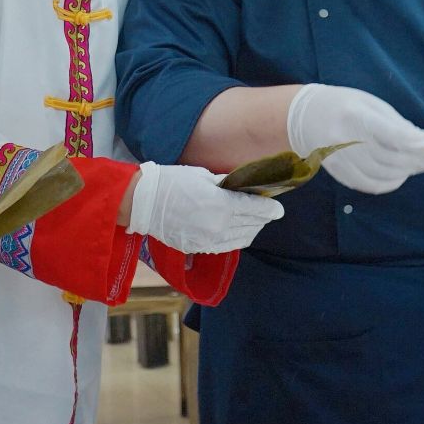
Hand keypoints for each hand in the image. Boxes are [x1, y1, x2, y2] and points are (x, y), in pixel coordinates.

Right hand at [128, 163, 283, 253]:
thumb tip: (243, 187)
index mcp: (222, 205)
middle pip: (252, 226)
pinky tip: (234, 231)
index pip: (256, 210)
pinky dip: (234, 239)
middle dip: (262, 219)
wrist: (145, 202)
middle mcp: (219, 226)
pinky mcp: (199, 248)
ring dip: (250, 230)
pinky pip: (225, 246)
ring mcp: (209, 240)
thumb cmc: (174, 181)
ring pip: (241, 239)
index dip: (270, 210)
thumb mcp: (203, 176)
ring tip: (252, 222)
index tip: (278, 209)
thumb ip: (227, 185)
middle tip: (265, 212)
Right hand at [287, 83, 423, 194]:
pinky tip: (401, 176)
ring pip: (380, 174)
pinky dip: (389, 183)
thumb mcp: (372, 104)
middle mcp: (343, 138)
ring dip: (406, 173)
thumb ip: (398, 123)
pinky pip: (367, 184)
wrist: (306, 116)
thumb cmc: (346, 105)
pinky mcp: (337, 171)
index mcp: (354, 115)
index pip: (387, 133)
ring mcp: (338, 158)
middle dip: (416, 161)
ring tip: (421, 166)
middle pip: (387, 157)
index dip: (411, 142)